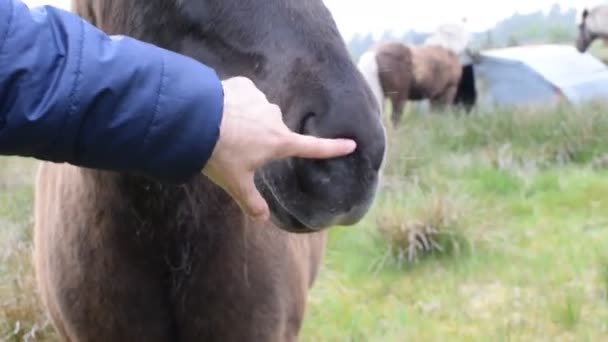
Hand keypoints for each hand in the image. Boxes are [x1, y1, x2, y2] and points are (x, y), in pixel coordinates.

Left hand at [202, 76, 355, 221]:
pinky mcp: (244, 86)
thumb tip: (263, 219)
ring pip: (258, 112)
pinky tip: (220, 110)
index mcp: (279, 142)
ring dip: (247, 119)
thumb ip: (251, 202)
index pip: (312, 148)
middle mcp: (275, 118)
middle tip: (236, 148)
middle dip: (260, 139)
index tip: (351, 144)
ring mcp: (260, 99)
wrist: (195, 119)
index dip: (333, 148)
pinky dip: (235, 102)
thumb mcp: (235, 183)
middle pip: (274, 132)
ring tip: (224, 128)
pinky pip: (244, 96)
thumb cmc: (219, 154)